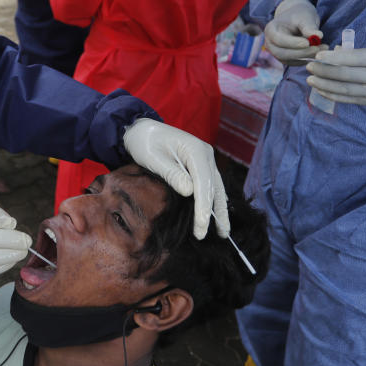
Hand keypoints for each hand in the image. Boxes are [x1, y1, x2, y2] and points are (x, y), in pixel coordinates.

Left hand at [123, 119, 228, 238]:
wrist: (142, 130)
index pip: (203, 183)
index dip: (203, 207)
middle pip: (213, 187)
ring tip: (223, 232)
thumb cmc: (145, 142)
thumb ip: (172, 174)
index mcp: (196, 150)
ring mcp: (205, 159)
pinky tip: (217, 216)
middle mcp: (206, 154)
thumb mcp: (154, 158)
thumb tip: (190, 192)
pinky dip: (213, 201)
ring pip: (216, 187)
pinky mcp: (200, 165)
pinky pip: (211, 185)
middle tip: (213, 235)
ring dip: (219, 209)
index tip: (201, 226)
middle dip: (213, 213)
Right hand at [264, 0, 326, 63]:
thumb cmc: (299, 15)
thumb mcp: (304, 17)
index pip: (279, 40)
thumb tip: (319, 36)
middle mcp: (270, 44)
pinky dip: (307, 58)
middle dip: (301, 52)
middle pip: (283, 53)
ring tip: (323, 48)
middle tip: (318, 48)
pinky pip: (295, 62)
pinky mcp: (285, 59)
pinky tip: (319, 51)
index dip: (292, 43)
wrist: (296, 19)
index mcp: (271, 30)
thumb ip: (309, 27)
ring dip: (307, 56)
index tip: (308, 43)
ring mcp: (276, 53)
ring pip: (290, 60)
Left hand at [306, 44, 365, 118]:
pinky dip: (338, 97)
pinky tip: (326, 92)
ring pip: (347, 91)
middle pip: (345, 76)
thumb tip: (339, 53)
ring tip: (311, 81)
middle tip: (308, 68)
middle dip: (324, 73)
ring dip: (326, 87)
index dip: (331, 59)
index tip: (317, 56)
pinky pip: (355, 101)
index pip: (352, 59)